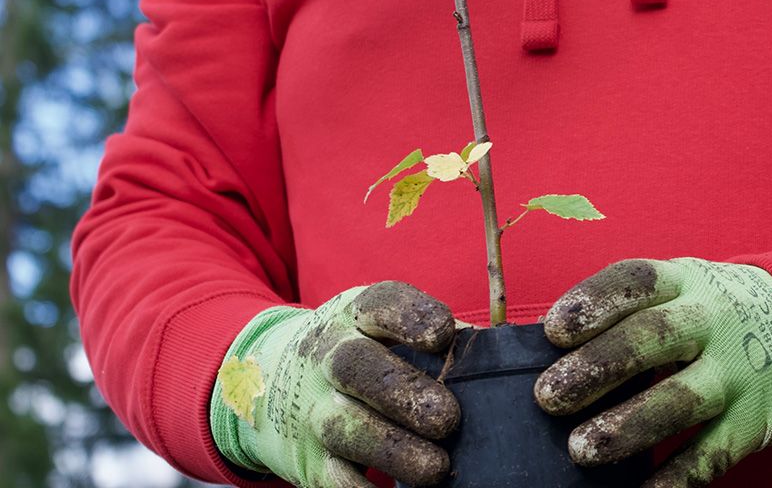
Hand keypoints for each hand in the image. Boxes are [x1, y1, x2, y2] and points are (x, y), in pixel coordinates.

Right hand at [210, 281, 458, 486]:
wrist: (270, 377)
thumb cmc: (365, 349)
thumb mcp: (389, 327)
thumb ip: (444, 340)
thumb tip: (500, 356)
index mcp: (357, 314)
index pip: (380, 303)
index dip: (410, 317)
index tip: (443, 334)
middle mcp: (329, 355)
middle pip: (356, 367)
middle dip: (403, 392)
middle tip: (448, 417)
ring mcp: (313, 407)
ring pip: (345, 428)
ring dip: (393, 450)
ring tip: (436, 467)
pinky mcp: (310, 458)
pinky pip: (334, 479)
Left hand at [534, 258, 771, 486]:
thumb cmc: (718, 312)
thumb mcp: (685, 288)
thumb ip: (632, 312)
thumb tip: (552, 355)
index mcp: (685, 280)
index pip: (636, 282)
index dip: (593, 302)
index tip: (553, 330)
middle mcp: (711, 321)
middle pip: (652, 338)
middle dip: (597, 367)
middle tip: (548, 396)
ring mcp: (736, 372)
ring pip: (680, 400)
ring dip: (628, 426)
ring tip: (581, 449)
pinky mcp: (755, 419)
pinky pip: (711, 453)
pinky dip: (675, 478)